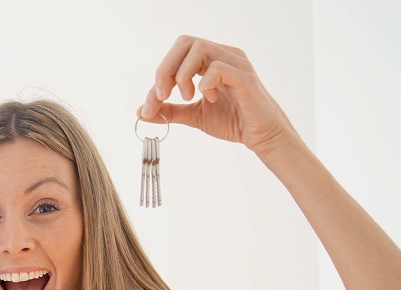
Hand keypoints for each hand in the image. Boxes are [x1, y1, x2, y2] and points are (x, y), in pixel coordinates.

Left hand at [139, 36, 297, 155]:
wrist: (260, 135)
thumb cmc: (232, 120)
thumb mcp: (193, 115)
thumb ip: (170, 110)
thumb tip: (140, 111)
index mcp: (209, 61)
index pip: (176, 54)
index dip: (158, 78)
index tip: (150, 107)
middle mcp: (223, 55)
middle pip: (185, 42)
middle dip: (166, 69)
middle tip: (164, 95)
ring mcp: (235, 63)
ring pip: (199, 48)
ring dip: (183, 75)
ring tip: (189, 97)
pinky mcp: (245, 78)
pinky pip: (218, 67)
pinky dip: (205, 83)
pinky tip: (210, 99)